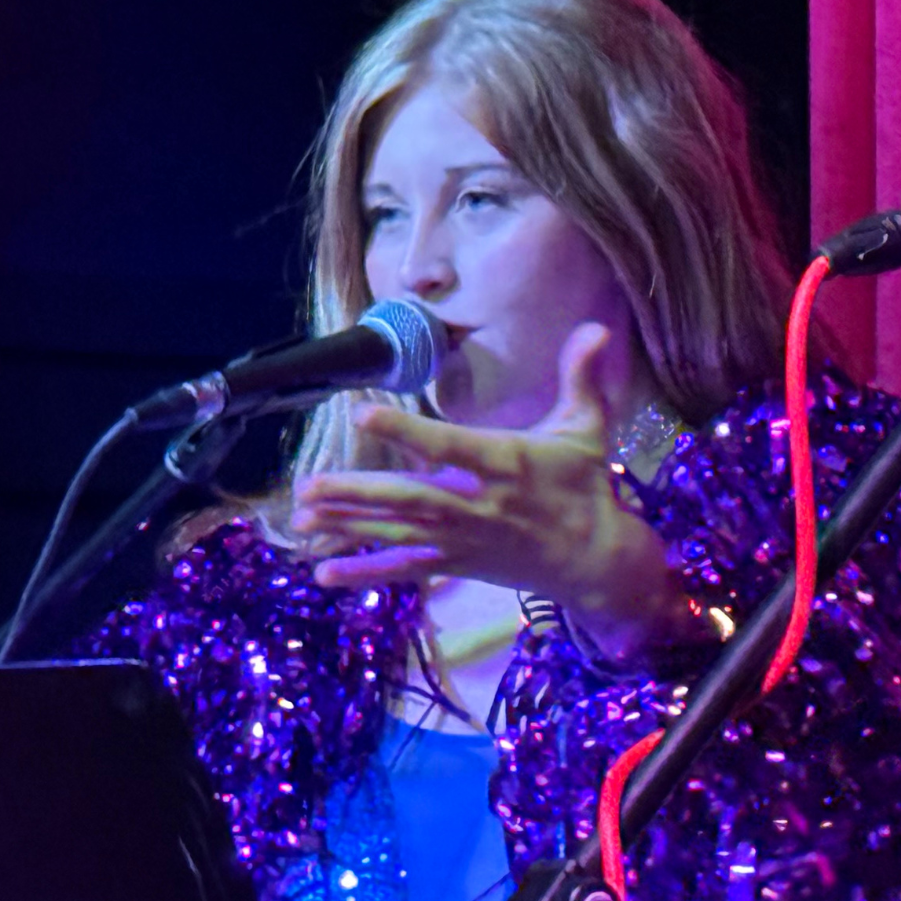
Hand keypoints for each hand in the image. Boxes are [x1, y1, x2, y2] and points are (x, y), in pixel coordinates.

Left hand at [289, 324, 691, 662]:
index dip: (405, 431)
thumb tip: (597, 327)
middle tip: (310, 486)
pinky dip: (365, 572)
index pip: (449, 445)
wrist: (594, 561)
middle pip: (410, 499)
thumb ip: (583, 376)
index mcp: (506, 464)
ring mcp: (464, 540)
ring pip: (398, 533)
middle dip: (357, 494)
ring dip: (348, 526)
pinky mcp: (458, 564)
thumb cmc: (586, 487)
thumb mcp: (588, 428)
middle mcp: (479, 506)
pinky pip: (405, 570)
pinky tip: (323, 573)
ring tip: (302, 515)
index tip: (362, 413)